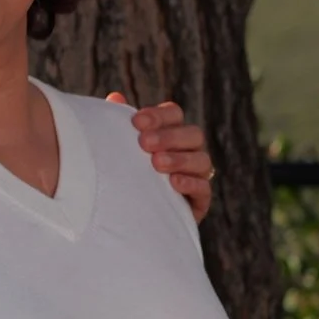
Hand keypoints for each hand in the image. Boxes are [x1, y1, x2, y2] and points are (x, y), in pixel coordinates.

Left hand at [126, 97, 212, 221]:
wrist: (127, 220)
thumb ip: (119, 125)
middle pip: (193, 134)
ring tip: (157, 163)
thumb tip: (115, 98)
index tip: (136, 122)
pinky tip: (173, 183)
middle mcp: (188, 151)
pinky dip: (190, 183)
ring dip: (180, 159)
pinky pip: (203, 189)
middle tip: (144, 143)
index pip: (174, 115)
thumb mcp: (119, 151)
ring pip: (201, 160)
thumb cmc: (124, 177)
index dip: (158, 116)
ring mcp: (197, 175)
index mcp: (171, 133)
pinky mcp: (199, 201)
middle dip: (169, 136)